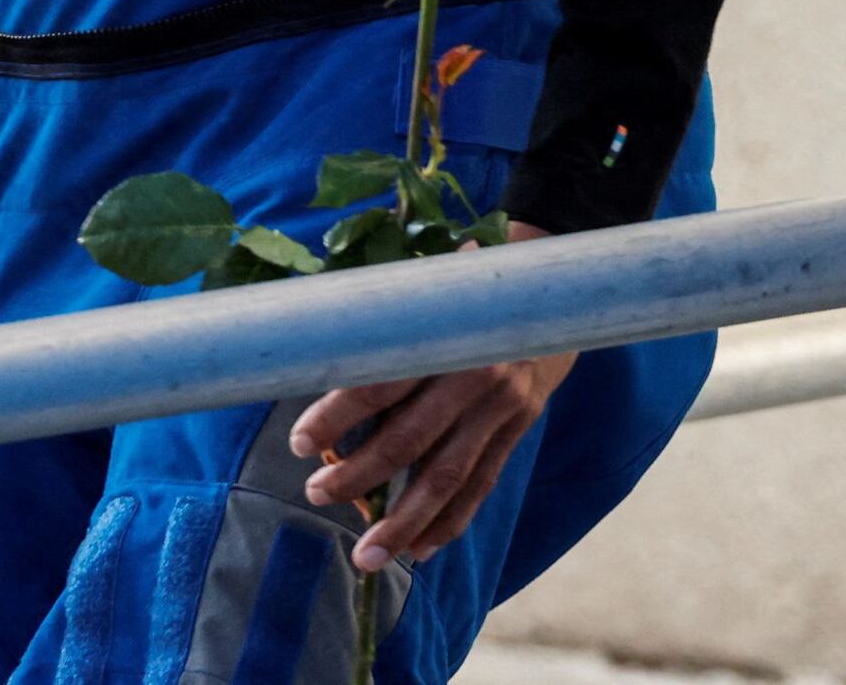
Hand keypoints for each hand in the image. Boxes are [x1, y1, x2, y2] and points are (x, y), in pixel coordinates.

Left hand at [288, 225, 569, 577]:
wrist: (545, 295)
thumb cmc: (459, 292)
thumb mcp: (421, 294)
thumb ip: (381, 328)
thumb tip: (309, 361)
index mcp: (443, 332)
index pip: (380, 382)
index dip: (336, 416)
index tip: (300, 444)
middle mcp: (476, 373)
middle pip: (409, 439)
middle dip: (358, 475)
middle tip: (316, 494)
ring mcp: (502, 408)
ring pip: (447, 477)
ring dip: (403, 523)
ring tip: (366, 554)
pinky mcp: (518, 430)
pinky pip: (480, 486)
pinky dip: (449, 523)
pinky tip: (418, 551)